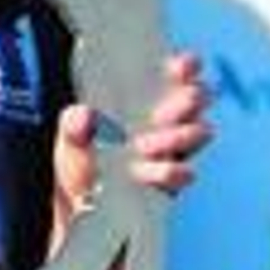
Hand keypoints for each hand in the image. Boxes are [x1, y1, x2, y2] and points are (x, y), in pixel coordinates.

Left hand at [51, 51, 213, 226]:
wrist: (81, 203)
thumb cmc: (85, 157)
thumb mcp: (72, 137)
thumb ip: (74, 125)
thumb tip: (83, 115)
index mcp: (150, 100)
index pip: (179, 75)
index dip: (186, 66)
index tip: (178, 67)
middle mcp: (170, 121)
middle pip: (197, 100)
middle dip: (187, 100)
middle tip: (162, 111)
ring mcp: (174, 151)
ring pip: (197, 133)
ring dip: (176, 135)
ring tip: (144, 144)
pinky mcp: (172, 182)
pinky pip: (183, 172)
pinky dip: (166, 170)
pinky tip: (142, 171)